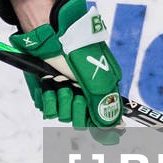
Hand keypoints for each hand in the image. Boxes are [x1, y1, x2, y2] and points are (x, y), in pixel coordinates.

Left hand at [10, 0, 122, 133]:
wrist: (51, 36)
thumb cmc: (78, 52)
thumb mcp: (96, 79)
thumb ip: (103, 103)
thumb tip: (115, 126)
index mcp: (98, 90)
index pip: (100, 118)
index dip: (98, 123)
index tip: (93, 121)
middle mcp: (82, 94)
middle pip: (80, 120)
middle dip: (76, 108)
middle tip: (73, 93)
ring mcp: (63, 92)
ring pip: (63, 115)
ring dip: (61, 101)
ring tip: (58, 84)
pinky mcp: (46, 91)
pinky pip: (47, 109)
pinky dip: (47, 99)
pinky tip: (47, 87)